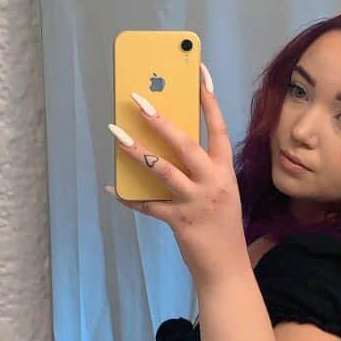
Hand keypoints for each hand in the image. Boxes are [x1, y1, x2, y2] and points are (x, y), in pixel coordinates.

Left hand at [105, 64, 248, 290]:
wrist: (227, 269)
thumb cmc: (221, 225)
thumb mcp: (219, 191)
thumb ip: (200, 169)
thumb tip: (167, 145)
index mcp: (225, 170)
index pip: (217, 127)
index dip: (208, 98)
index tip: (198, 72)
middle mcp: (213, 182)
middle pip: (185, 143)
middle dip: (160, 119)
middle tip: (138, 100)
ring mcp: (196, 201)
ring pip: (162, 170)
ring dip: (136, 151)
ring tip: (116, 135)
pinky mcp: (179, 221)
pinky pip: (148, 205)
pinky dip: (129, 197)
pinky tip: (113, 188)